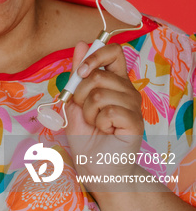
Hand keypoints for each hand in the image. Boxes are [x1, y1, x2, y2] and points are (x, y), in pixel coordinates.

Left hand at [65, 41, 143, 184]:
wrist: (94, 166)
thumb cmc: (86, 135)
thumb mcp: (75, 100)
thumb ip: (78, 73)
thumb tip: (81, 44)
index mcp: (115, 81)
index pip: (114, 51)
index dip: (95, 55)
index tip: (81, 72)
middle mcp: (127, 90)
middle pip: (99, 74)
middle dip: (80, 94)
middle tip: (84, 111)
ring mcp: (134, 105)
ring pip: (100, 93)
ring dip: (88, 112)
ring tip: (95, 124)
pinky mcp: (136, 122)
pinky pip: (109, 111)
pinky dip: (98, 122)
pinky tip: (105, 131)